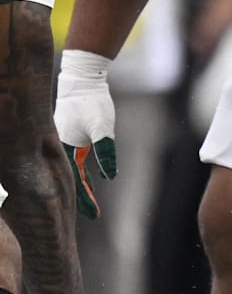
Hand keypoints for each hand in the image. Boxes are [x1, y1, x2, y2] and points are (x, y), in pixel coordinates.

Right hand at [54, 50, 116, 219]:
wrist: (83, 78)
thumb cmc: (91, 101)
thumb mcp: (102, 127)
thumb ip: (105, 151)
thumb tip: (110, 176)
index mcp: (64, 146)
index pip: (76, 180)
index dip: (86, 199)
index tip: (96, 216)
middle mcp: (60, 145)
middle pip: (71, 177)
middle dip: (82, 197)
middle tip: (94, 216)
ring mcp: (65, 140)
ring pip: (72, 169)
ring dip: (82, 185)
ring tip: (92, 202)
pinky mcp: (72, 134)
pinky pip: (75, 159)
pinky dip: (81, 171)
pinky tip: (90, 179)